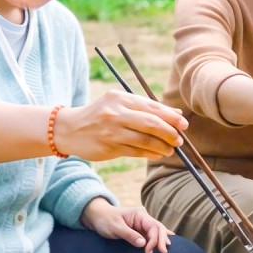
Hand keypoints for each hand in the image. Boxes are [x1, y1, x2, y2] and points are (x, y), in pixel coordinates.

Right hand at [55, 91, 186, 160]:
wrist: (68, 129)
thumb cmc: (100, 116)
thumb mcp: (120, 105)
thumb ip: (147, 109)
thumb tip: (177, 115)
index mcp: (121, 98)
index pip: (152, 107)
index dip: (171, 117)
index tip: (184, 125)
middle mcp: (116, 112)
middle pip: (151, 123)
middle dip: (170, 132)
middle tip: (179, 140)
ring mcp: (111, 130)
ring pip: (145, 139)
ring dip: (162, 146)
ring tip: (170, 149)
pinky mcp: (108, 146)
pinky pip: (136, 151)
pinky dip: (150, 153)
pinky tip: (157, 154)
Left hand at [80, 199, 172, 252]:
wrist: (97, 216)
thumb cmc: (105, 220)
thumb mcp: (115, 227)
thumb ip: (129, 235)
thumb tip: (143, 244)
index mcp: (140, 214)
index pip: (154, 226)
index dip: (154, 240)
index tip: (148, 252)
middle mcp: (144, 218)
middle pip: (159, 228)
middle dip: (162, 240)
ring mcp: (142, 224)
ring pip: (157, 232)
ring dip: (161, 241)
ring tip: (165, 250)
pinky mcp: (139, 230)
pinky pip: (152, 234)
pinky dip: (158, 239)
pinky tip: (167, 242)